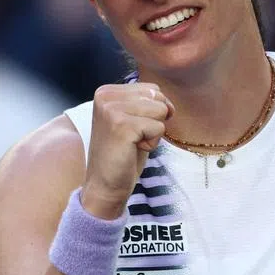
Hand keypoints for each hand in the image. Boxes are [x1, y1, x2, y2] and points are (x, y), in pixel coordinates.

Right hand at [82, 82, 173, 218]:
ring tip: (133, 143)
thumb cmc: (122, 154)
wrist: (105, 185)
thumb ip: (146, 104)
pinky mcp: (121, 126)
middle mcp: (106, 96)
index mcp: (107, 91)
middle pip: (158, 97)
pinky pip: (159, 127)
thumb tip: (170, 105)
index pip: (153, 89)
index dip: (154, 112)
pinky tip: (133, 150)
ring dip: (153, 132)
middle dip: (155, 121)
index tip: (132, 130)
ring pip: (161, 110)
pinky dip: (152, 143)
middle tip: (133, 138)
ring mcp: (112, 110)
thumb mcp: (132, 120)